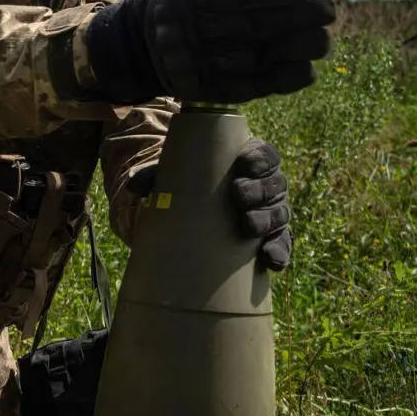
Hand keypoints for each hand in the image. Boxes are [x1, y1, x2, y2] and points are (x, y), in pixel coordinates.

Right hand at [85, 0, 335, 103]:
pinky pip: (251, 87)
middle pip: (250, 24)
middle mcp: (189, 30)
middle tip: (328, 9)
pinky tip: (309, 67)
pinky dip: (280, 80)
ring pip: (255, 56)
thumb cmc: (168, 5)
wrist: (137, 51)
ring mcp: (199, 63)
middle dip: (293, 18)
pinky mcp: (209, 90)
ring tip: (324, 38)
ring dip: (294, 49)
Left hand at [126, 136, 291, 270]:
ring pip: (279, 214)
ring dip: (267, 220)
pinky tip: (270, 260)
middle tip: (238, 195)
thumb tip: (134, 186)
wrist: (194, 215)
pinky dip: (279, 253)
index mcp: (249, 162)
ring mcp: (270, 213)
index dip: (259, 158)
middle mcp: (265, 186)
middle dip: (259, 189)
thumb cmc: (189, 186)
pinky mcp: (269, 239)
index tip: (243, 164)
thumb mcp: (174, 176)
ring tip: (247, 226)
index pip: (265, 155)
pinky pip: (281, 246)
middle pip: (274, 185)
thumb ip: (156, 177)